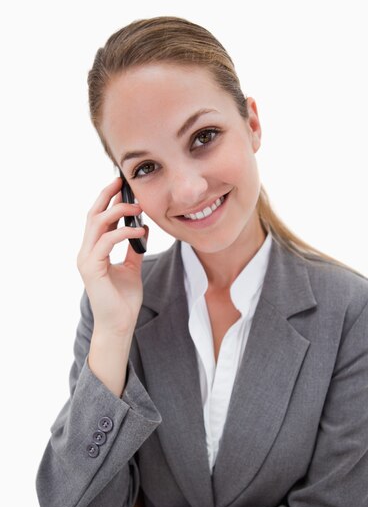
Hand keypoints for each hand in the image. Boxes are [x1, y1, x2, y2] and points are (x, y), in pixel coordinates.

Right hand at [76, 176, 148, 335]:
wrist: (120, 324)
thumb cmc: (123, 300)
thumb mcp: (132, 268)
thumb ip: (134, 249)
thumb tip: (142, 228)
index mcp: (93, 251)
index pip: (97, 218)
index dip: (107, 199)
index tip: (121, 185)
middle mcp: (86, 252)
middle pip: (92, 215)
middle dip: (107, 195)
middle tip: (123, 182)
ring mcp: (87, 260)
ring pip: (97, 224)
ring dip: (118, 211)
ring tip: (138, 208)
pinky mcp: (92, 269)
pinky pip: (106, 242)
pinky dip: (123, 233)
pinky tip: (139, 231)